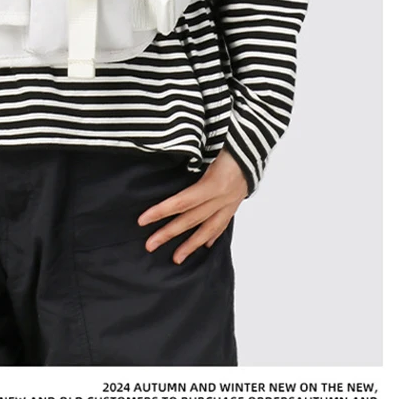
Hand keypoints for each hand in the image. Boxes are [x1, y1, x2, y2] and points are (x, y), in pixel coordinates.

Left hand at [136, 148, 248, 263]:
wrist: (255, 142)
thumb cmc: (230, 140)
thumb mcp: (209, 149)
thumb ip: (191, 161)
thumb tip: (167, 165)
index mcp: (213, 183)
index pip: (181, 202)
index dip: (161, 212)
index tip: (142, 221)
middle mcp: (221, 197)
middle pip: (191, 219)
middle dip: (169, 233)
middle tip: (150, 245)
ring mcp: (230, 202)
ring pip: (208, 228)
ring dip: (191, 244)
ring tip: (176, 258)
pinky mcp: (236, 201)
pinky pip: (223, 222)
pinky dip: (212, 234)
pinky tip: (205, 244)